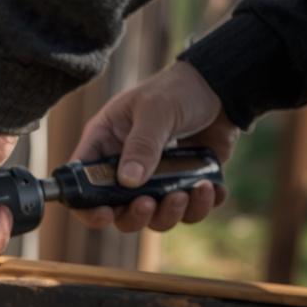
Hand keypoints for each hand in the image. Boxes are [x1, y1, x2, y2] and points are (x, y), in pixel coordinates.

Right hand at [71, 61, 238, 232]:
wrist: (223, 88)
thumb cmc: (179, 90)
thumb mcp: (156, 110)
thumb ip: (142, 145)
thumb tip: (127, 181)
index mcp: (106, 143)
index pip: (83, 181)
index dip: (86, 205)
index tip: (105, 214)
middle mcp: (125, 166)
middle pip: (118, 210)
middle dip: (135, 214)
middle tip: (151, 202)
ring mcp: (156, 178)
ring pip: (154, 217)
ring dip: (171, 213)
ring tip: (189, 191)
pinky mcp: (184, 183)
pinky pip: (189, 212)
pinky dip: (201, 207)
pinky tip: (210, 188)